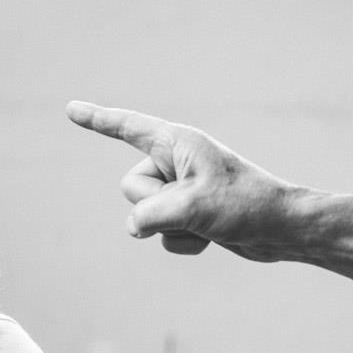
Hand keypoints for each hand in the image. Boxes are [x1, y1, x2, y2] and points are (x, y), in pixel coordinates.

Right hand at [65, 101, 295, 259]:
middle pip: (131, 187)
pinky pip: (163, 235)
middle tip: (194, 207)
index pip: (127, 127)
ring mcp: (181, 191)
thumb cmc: (244, 205)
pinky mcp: (189, 216)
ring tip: (207, 222)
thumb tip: (134, 227)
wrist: (282, 230)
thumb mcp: (191, 207)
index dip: (97, 120)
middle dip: (154, 205)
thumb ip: (149, 214)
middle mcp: (176, 163)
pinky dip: (184, 242)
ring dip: (172, 228)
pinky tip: (212, 237)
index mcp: (178, 143)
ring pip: (145, 216)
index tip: (70, 110)